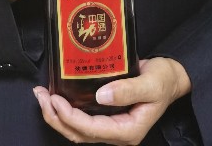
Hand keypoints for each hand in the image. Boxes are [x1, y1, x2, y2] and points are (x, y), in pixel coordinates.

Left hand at [33, 57, 190, 144]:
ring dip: (57, 115)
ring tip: (41, 96)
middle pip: (79, 134)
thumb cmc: (164, 80)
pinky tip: (57, 96)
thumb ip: (128, 90)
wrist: (172, 78)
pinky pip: (83, 118)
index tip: (55, 100)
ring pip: (77, 129)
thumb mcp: (151, 83)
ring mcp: (112, 125)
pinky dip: (66, 109)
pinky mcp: (108, 114)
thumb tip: (101, 96)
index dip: (70, 117)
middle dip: (55, 117)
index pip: (91, 130)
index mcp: (128, 130)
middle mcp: (117, 132)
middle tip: (40, 96)